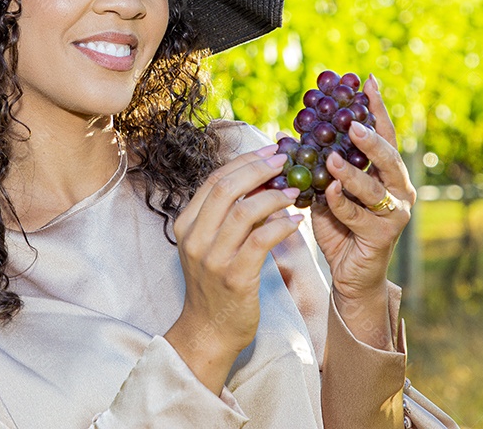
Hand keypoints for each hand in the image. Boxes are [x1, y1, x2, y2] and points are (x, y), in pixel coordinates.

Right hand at [163, 145, 304, 394]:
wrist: (209, 331)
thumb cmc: (215, 285)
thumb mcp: (210, 245)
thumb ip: (226, 215)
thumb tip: (260, 180)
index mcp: (186, 224)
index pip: (214, 180)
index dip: (244, 161)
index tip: (270, 150)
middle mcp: (195, 238)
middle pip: (225, 188)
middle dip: (258, 169)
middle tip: (284, 160)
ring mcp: (213, 258)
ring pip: (243, 211)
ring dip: (273, 196)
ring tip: (294, 191)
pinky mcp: (235, 278)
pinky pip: (261, 241)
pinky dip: (281, 226)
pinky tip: (296, 220)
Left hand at [278, 74, 414, 313]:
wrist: (350, 276)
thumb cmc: (340, 228)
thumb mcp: (326, 190)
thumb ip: (317, 165)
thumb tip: (286, 134)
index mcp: (386, 172)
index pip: (384, 134)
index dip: (376, 108)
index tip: (367, 81)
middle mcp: (398, 188)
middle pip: (389, 156)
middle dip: (370, 138)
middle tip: (351, 124)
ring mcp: (394, 212)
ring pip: (374, 186)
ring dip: (350, 172)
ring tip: (330, 159)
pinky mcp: (383, 235)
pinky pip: (358, 214)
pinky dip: (341, 203)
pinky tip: (327, 193)